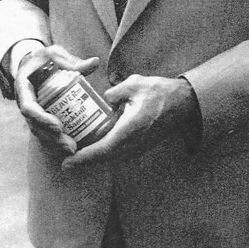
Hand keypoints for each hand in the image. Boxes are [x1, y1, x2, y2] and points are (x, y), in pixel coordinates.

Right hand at [14, 44, 99, 157]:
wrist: (33, 63)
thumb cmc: (44, 58)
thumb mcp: (55, 55)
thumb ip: (72, 61)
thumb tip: (96, 62)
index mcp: (24, 88)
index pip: (29, 108)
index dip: (43, 119)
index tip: (59, 126)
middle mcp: (25, 103)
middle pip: (35, 126)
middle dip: (52, 138)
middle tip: (71, 145)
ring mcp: (32, 113)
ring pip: (40, 132)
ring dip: (55, 143)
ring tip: (73, 149)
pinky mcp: (39, 117)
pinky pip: (45, 131)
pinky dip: (56, 140)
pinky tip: (71, 147)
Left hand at [62, 75, 196, 170]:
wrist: (182, 103)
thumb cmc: (160, 93)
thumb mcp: (133, 85)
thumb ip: (113, 93)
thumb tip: (102, 100)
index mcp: (131, 130)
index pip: (104, 150)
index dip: (84, 158)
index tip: (68, 163)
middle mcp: (135, 143)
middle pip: (105, 159)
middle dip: (85, 161)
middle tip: (66, 161)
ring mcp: (139, 147)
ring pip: (112, 158)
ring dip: (95, 158)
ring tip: (77, 154)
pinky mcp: (141, 147)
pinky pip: (120, 154)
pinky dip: (106, 154)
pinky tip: (96, 145)